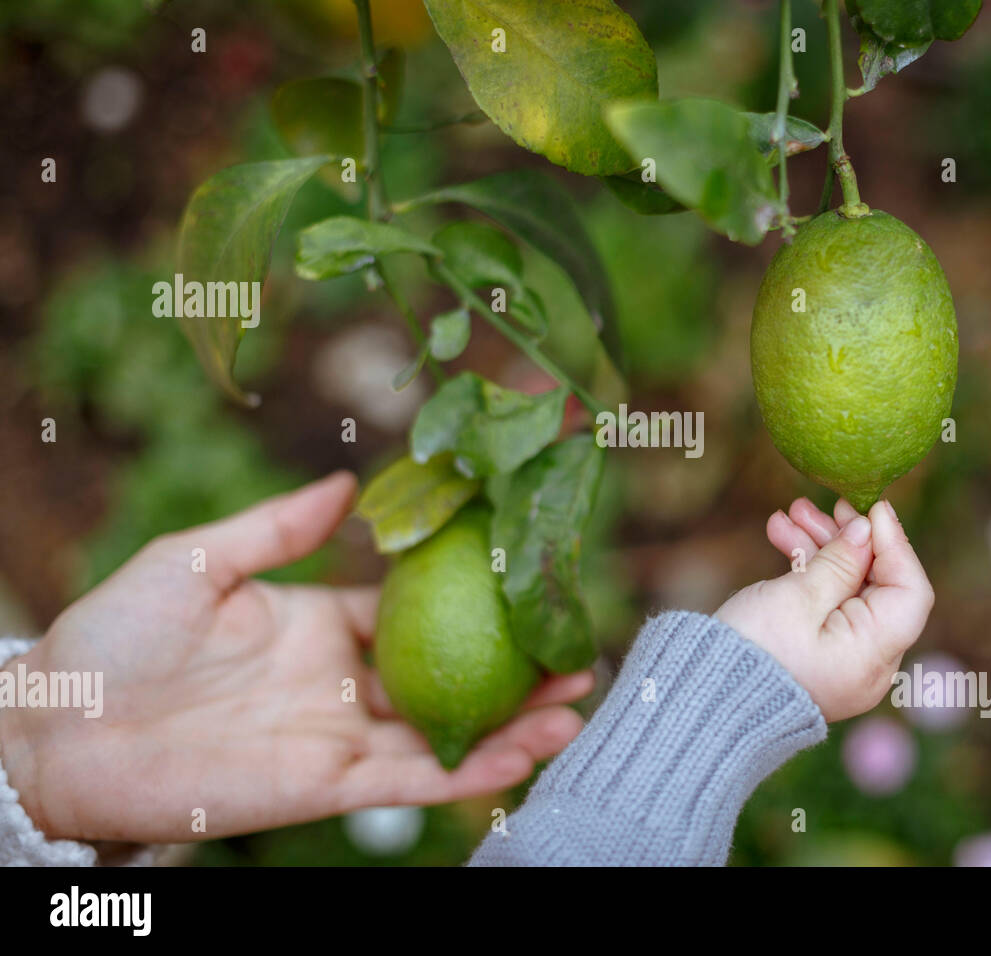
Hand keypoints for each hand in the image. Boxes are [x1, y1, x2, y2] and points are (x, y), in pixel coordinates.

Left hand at [0, 473, 590, 842]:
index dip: (472, 598)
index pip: (414, 608)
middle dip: (513, 668)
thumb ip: (276, 527)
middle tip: (578, 652)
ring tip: (575, 706)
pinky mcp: (327, 786)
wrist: (59, 729)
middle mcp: (342, 682)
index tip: (526, 581)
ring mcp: (339, 736)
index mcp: (320, 623)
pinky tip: (522, 754)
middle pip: (449, 672)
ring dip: (513, 725)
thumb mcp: (197, 560)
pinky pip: (413, 781)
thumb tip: (347, 482)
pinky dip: (471, 772)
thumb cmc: (114, 637)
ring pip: (446, 733)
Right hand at [715, 496, 933, 721]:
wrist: (706, 701)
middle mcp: (869, 664)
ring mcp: (845, 662)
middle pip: (877, 587)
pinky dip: (809, 576)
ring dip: (822, 551)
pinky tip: (782, 540)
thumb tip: (866, 532)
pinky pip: (827, 609)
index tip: (870, 509)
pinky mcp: (820, 657)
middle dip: (849, 541)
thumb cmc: (752, 652)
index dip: (894, 544)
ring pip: (848, 592)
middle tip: (823, 506)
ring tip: (787, 516)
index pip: (910, 591)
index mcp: (873, 654)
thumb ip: (839, 562)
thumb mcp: (796, 597)